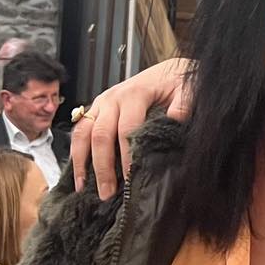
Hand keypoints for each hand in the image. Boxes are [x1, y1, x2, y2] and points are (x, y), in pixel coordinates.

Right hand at [72, 58, 193, 197]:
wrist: (168, 71)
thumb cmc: (177, 82)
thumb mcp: (187, 89)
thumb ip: (183, 103)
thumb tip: (176, 118)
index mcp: (134, 94)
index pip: (126, 129)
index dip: (127, 156)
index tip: (130, 178)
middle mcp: (112, 98)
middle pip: (100, 135)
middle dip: (102, 166)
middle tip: (107, 193)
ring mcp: (101, 103)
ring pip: (82, 133)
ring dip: (81, 161)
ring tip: (83, 187)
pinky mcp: (96, 110)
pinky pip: (79, 131)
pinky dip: (77, 153)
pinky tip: (79, 174)